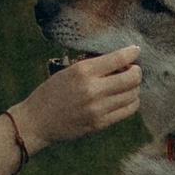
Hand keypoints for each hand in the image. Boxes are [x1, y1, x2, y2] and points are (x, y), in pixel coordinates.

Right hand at [10, 46, 142, 154]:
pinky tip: (124, 98)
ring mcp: (97, 109)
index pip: (118, 58)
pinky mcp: (100, 124)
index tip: (135, 50)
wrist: (37, 122)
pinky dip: (131, 102)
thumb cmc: (52, 93)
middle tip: (132, 70)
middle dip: (136, 71)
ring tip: (126, 85)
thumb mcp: (68, 71)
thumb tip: (121, 60)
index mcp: (82, 71)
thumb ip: (93, 66)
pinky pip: (127, 110)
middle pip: (132, 78)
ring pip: (133, 95)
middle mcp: (92, 89)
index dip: (132, 52)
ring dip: (134, 87)